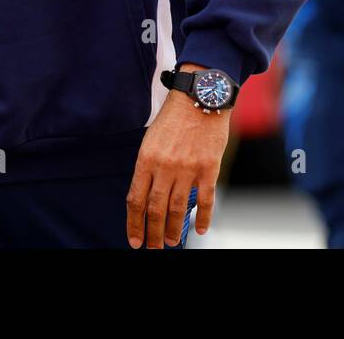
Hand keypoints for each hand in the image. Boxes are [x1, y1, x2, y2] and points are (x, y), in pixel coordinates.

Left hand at [126, 64, 229, 248]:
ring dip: (174, 230)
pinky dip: (203, 218)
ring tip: (171, 243)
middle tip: (153, 248)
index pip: (136, 200)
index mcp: (146, 159)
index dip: (134, 224)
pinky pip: (205, 200)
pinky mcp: (209, 168)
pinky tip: (200, 230)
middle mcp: (165, 166)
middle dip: (153, 233)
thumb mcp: (152, 139)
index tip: (135, 240)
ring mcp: (187, 168)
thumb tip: (147, 198)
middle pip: (155, 209)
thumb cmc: (174, 117)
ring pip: (178, 209)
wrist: (200, 96)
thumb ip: (149, 167)